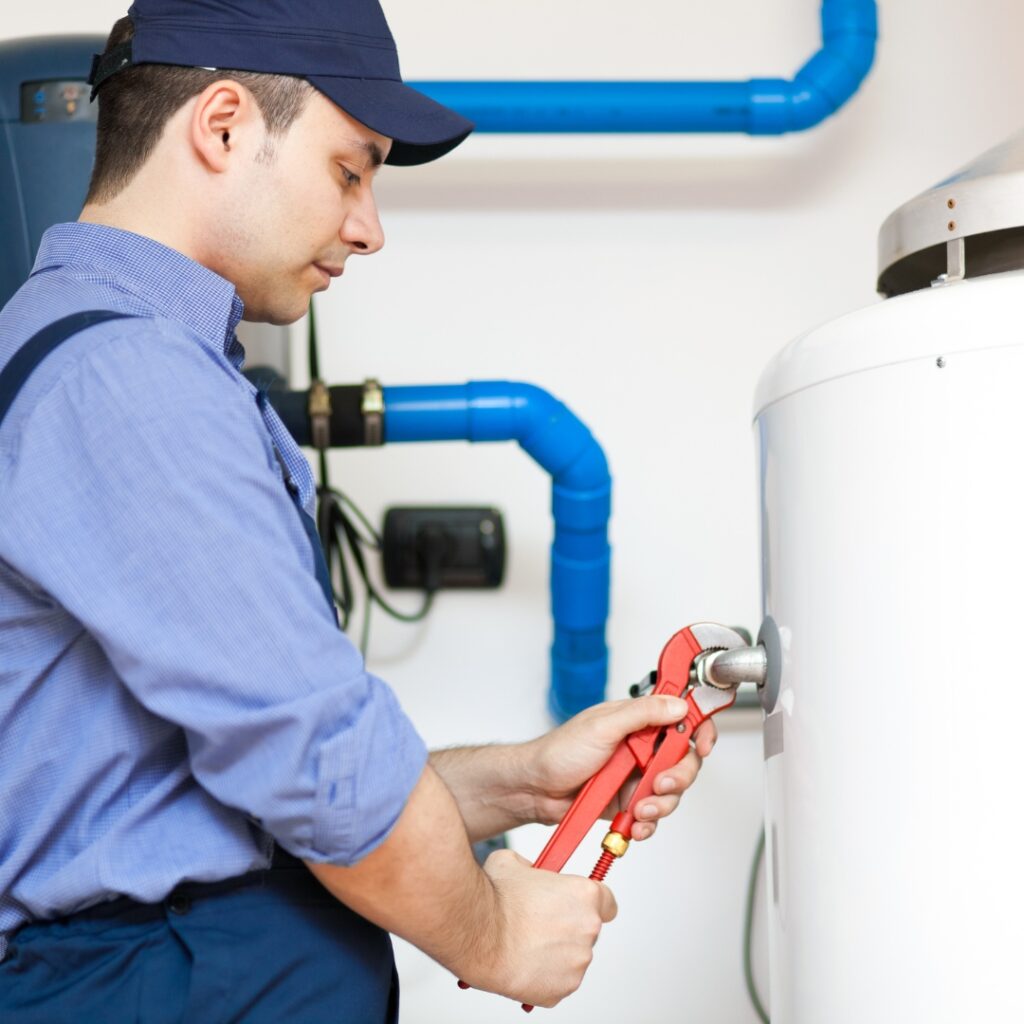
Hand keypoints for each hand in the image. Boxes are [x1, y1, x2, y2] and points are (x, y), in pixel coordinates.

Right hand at [468, 848, 616, 1006]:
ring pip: (571, 957)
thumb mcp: (513, 862)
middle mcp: (588, 928)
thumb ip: (532, 867)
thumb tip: (530, 872)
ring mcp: (577, 962)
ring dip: (555, 951)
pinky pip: (558, 980)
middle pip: (587, 930)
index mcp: (585, 895)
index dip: (591, 903)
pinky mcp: (562, 988)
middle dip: (567, 927)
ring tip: (525, 942)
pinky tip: (523, 961)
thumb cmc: (496, 899)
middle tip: (540, 924)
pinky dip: (544, 975)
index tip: (578, 906)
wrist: (477, 932)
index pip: (607, 902)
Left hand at [524, 696, 716, 841]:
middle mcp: (640, 746)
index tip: (703, 744)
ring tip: (638, 808)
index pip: (680, 716)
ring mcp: (635, 775)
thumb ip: (642, 714)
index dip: (698, 728)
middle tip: (661, 784)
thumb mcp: (602, 726)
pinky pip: (652, 813)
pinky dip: (647, 822)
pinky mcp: (628, 800)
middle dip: (678, 776)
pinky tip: (635, 823)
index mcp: (636, 719)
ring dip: (660, 803)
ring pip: (670, 791)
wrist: (535, 789)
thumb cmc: (558, 751)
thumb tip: (677, 704)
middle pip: (683, 760)